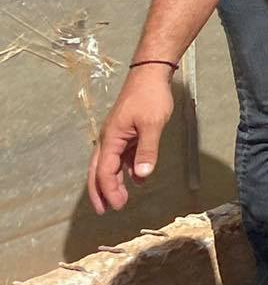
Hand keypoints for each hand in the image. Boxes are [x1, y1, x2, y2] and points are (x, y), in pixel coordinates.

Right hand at [89, 67, 176, 213]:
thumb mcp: (152, 125)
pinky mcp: (127, 132)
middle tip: (106, 210)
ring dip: (113, 182)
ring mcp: (118, 135)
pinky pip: (122, 156)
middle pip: (99, 170)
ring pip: (110, 164)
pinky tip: (136, 178)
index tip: (117, 206)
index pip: (105, 171)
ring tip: (120, 199)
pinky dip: (126, 169)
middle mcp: (109, 139)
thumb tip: (141, 177)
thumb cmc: (151, 97)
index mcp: (111, 138)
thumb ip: (147, 151)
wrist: (151, 74)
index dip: (109, 190)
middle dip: (101, 191)